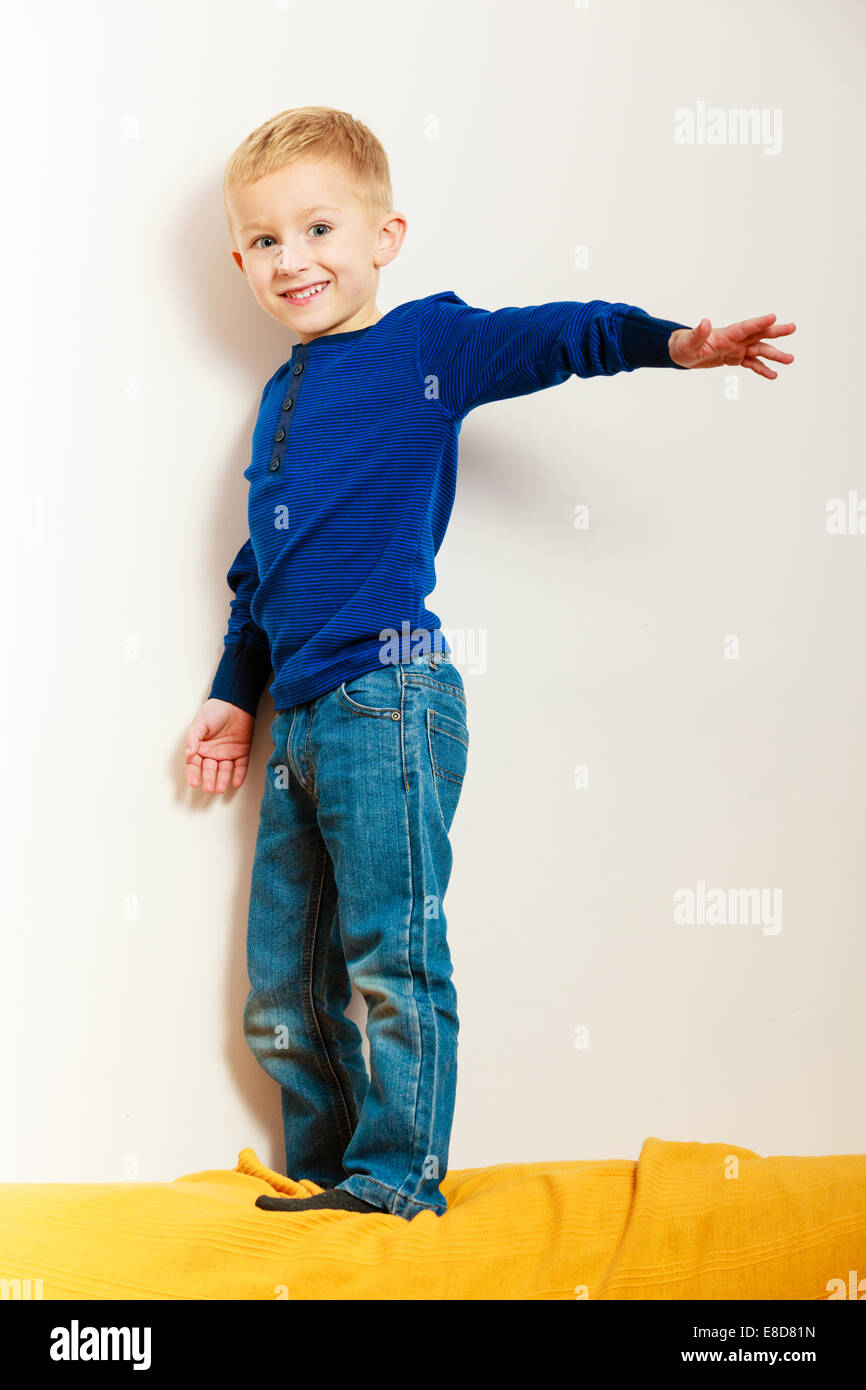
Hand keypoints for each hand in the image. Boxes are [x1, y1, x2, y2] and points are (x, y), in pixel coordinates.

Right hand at [185, 698, 254, 792]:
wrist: (235, 702)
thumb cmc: (215, 710)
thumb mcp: (200, 722)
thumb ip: (194, 737)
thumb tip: (189, 753)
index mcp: (200, 747)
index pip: (194, 764)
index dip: (193, 774)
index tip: (194, 783)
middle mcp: (213, 753)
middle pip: (209, 770)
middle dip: (209, 779)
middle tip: (209, 788)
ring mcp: (228, 753)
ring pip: (225, 770)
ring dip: (223, 779)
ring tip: (220, 788)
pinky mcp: (242, 752)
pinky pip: (241, 765)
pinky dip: (239, 774)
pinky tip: (236, 782)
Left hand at [668, 314, 795, 377]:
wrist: (681, 353)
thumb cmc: (683, 346)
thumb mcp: (688, 343)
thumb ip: (698, 333)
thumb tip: (705, 322)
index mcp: (725, 335)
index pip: (744, 328)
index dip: (758, 323)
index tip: (774, 317)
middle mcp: (734, 340)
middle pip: (758, 334)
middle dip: (775, 332)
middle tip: (793, 328)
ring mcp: (736, 349)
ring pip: (759, 350)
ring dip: (774, 355)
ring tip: (790, 359)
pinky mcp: (734, 358)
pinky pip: (751, 363)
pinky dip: (762, 368)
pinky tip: (773, 375)